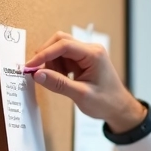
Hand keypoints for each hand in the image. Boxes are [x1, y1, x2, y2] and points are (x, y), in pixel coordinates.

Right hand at [24, 32, 145, 131]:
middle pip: (60, 41)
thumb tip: (37, 74)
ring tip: (58, 81)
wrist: (119, 108)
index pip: (64, 45)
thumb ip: (58, 84)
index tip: (31, 66)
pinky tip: (62, 80)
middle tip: (38, 72)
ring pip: (60, 50)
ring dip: (52, 63)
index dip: (44, 54)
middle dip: (47, 56)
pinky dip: (58, 67)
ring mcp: (87, 54)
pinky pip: (64, 58)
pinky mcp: (83, 61)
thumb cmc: (106, 102)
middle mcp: (91, 49)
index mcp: (93, 54)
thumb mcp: (81, 95)